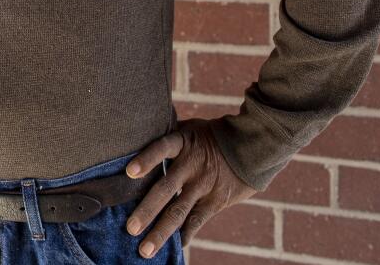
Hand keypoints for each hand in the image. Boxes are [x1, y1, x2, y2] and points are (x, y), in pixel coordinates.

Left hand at [123, 117, 257, 257]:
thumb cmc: (209, 136)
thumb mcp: (188, 128)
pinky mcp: (215, 201)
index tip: (129, 173)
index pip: (161, 148)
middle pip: (166, 189)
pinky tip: (172, 247)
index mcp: (182, 143)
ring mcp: (204, 185)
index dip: (146, 159)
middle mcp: (191, 165)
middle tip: (130, 229)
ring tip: (144, 251)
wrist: (250, 146)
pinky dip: (184, 235)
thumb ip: (166, 137)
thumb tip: (136, 137)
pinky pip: (197, 221)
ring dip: (161, 233)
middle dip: (147, 210)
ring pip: (179, 212)